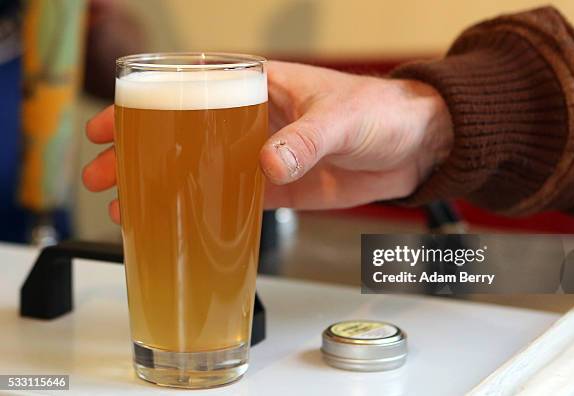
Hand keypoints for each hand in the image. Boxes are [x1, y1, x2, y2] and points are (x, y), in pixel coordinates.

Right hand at [82, 61, 452, 223]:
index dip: (145, 103)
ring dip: (164, 186)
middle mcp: (253, 121)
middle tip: (104, 174)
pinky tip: (177, 221)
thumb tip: (268, 161)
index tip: (111, 121)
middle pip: (182, 133)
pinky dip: (206, 210)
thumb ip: (305, 139)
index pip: (190, 88)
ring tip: (126, 204)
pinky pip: (234, 199)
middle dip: (139, 152)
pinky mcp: (280, 188)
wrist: (415, 147)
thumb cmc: (380, 112)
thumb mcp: (340, 117)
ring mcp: (262, 156)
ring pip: (200, 170)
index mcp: (260, 88)